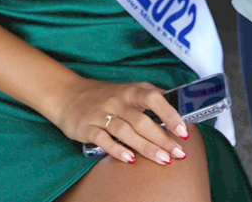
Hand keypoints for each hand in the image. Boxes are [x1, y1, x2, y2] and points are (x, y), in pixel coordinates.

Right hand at [51, 77, 189, 164]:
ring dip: (146, 147)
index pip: (154, 98)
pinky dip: (117, 150)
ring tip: (163, 160)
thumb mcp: (128, 91)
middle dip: (162, 138)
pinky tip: (130, 160)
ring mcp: (102, 114)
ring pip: (126, 131)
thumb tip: (178, 109)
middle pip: (142, 120)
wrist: (68, 94)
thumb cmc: (105, 95)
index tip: (184, 130)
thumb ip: (150, 99)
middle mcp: (118, 101)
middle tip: (178, 153)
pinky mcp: (87, 127)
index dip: (170, 113)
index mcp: (130, 90)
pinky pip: (103, 139)